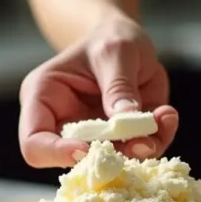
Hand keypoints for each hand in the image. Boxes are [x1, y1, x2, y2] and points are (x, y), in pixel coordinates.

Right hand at [18, 12, 178, 167]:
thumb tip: (125, 120)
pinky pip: (140, 152)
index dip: (56, 154)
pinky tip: (166, 115)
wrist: (126, 40)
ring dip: (142, 148)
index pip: (34, 143)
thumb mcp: (115, 51)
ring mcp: (94, 137)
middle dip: (111, 155)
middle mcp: (65, 125)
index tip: (88, 149)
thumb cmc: (109, 39)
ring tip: (162, 118)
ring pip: (113, 162)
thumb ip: (118, 84)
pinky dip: (159, 138)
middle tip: (142, 140)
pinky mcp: (122, 140)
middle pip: (76, 161)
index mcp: (44, 100)